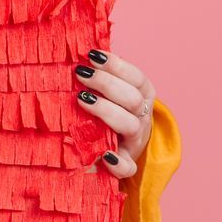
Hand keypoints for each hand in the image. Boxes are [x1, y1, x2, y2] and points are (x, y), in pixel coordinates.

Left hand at [74, 48, 156, 179]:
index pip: (137, 78)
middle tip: (80, 73)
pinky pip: (127, 166)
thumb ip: (101, 77)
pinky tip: (104, 156)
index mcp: (143, 96)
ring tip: (81, 99)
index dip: (117, 65)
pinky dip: (118, 162)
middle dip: (107, 84)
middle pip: (133, 99)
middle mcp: (143, 118)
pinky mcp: (127, 164)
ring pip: (130, 125)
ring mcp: (136, 141)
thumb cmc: (109, 114)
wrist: (118, 151)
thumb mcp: (111, 94)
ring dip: (106, 111)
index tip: (92, 55)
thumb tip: (79, 56)